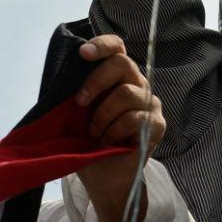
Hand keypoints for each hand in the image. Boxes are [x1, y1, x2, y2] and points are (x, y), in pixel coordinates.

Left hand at [74, 35, 165, 221]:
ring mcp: (150, 104)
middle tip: (79, 103)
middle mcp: (138, 85)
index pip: (117, 48)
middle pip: (123, 64)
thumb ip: (78, 90)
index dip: (102, 45)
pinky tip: (107, 142)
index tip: (83, 53)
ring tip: (93, 132)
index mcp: (118, 77)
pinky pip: (135, 118)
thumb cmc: (87, 142)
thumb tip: (64, 72)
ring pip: (128, 94)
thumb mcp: (76, 112)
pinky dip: (114, 131)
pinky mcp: (157, 124)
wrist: (103, 176)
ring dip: (103, 115)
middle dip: (96, 81)